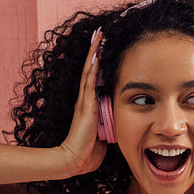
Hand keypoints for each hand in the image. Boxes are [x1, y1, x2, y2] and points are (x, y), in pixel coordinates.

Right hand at [57, 28, 107, 175]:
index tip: (103, 48)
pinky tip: (97, 54)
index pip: (94, 79)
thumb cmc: (87, 152)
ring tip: (99, 35)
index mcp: (89, 106)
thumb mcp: (102, 137)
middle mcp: (85, 100)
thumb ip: (108, 127)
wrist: (74, 159)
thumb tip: (118, 125)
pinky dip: (93, 67)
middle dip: (95, 51)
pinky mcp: (86, 105)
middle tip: (100, 33)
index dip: (98, 64)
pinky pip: (90, 81)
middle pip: (91, 69)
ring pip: (90, 70)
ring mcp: (84, 101)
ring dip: (94, 52)